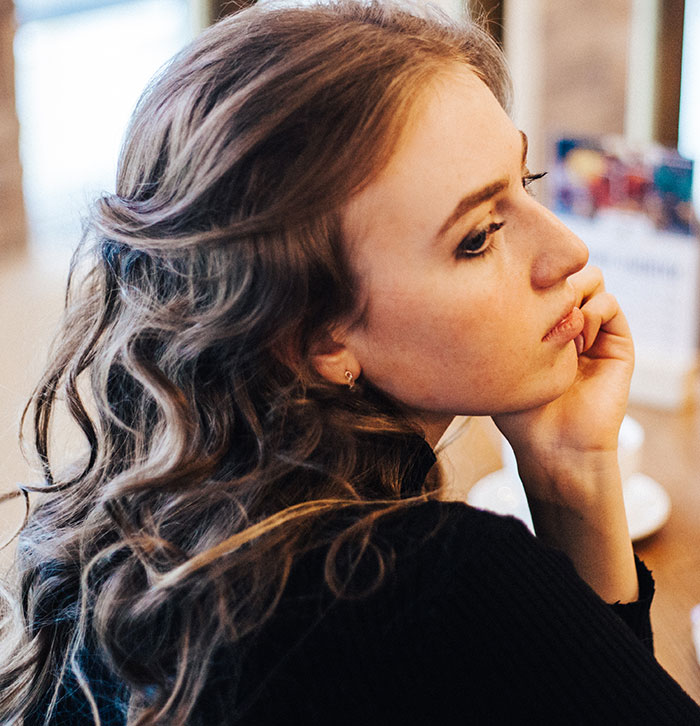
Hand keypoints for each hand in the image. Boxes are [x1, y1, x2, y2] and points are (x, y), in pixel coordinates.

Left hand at [493, 266, 638, 602]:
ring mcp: (592, 330)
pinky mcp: (617, 342)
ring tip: (556, 328)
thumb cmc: (518, 411)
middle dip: (550, 280)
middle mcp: (566, 321)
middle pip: (564, 269)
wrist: (552, 445)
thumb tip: (463, 292)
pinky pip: (610, 303)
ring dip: (572, 294)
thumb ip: (489, 328)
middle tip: (535, 309)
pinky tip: (576, 341)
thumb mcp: (495, 364)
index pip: (537, 276)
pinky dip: (593, 313)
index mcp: (539, 323)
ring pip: (590, 278)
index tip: (507, 297)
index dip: (525, 278)